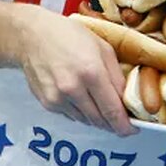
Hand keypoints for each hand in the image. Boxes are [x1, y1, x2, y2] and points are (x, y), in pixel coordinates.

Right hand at [15, 4, 137, 136]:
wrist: (32, 36)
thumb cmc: (70, 36)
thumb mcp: (103, 48)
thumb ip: (116, 76)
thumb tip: (126, 100)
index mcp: (91, 72)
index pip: (112, 110)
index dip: (125, 125)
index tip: (133, 129)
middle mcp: (73, 89)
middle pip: (100, 120)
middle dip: (113, 124)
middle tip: (122, 121)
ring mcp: (58, 98)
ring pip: (86, 120)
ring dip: (98, 118)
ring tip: (102, 105)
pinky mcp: (47, 103)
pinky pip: (72, 115)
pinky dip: (81, 112)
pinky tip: (81, 97)